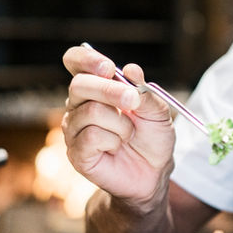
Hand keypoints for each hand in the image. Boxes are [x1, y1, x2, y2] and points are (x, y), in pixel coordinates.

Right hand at [61, 45, 175, 206]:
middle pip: (80, 84)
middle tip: (133, 101)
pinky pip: (90, 137)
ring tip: (128, 134)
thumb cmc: (152, 138)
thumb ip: (145, 92)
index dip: (85, 59)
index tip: (107, 67)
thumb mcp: (158, 112)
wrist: (153, 173)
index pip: (75, 62)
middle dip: (110, 91)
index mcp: (96, 88)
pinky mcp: (76, 152)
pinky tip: (116, 148)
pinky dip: (112, 141)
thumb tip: (130, 70)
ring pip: (90, 112)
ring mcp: (74, 129)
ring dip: (120, 123)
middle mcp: (79, 105)